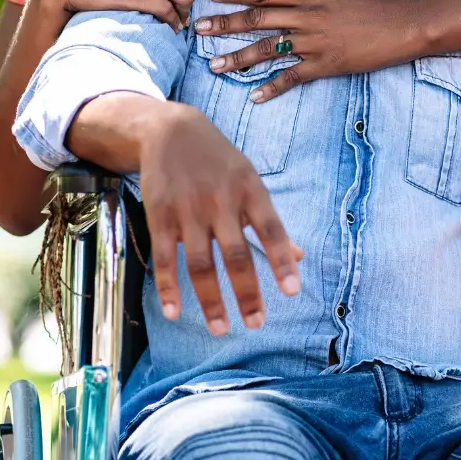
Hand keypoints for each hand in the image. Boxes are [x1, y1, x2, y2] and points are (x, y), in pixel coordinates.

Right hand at [138, 104, 302, 335]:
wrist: (170, 130)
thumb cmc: (218, 161)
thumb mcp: (249, 181)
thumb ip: (270, 222)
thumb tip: (300, 256)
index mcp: (249, 190)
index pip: (271, 229)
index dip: (281, 260)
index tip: (293, 291)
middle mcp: (221, 201)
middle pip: (236, 254)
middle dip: (247, 292)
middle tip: (257, 324)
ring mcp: (189, 210)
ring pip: (201, 263)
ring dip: (211, 300)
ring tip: (222, 329)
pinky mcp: (160, 217)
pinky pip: (166, 258)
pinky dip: (169, 287)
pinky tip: (174, 312)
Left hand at [194, 0, 416, 100]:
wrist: (402, 25)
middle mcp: (306, 18)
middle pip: (258, 21)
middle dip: (226, 24)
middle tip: (200, 30)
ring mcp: (314, 43)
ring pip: (269, 50)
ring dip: (240, 58)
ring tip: (216, 65)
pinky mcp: (325, 65)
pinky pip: (293, 77)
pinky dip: (274, 87)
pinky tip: (255, 96)